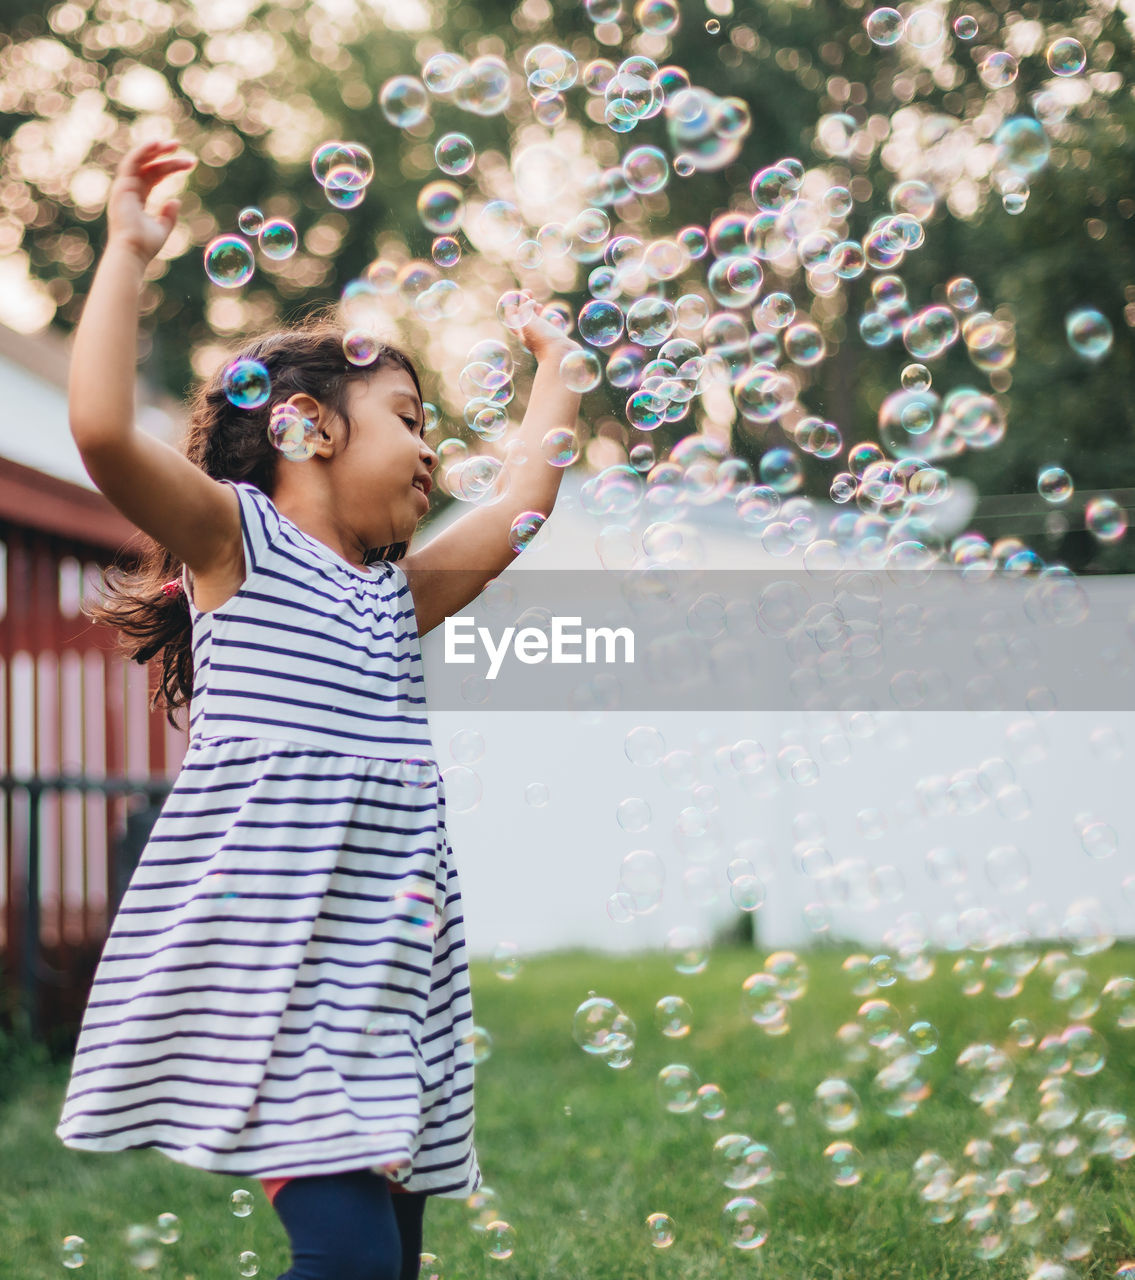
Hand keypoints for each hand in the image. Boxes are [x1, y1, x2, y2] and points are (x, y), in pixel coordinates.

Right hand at [106, 140, 194, 264]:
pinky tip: (156, 144)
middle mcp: (129, 189)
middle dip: (163, 154)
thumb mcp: (162, 228)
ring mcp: (124, 187)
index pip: (154, 175)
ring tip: (173, 143)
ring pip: (139, 161)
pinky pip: (131, 163)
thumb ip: (169, 214)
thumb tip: (176, 200)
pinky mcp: (122, 187)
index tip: (190, 162)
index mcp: (137, 197)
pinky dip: (142, 151)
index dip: (170, 166)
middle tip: (180, 145)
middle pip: (148, 166)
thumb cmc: (145, 245)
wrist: (132, 252)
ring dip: (154, 149)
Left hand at [502, 289, 577, 363]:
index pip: (512, 318)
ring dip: (537, 313)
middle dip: (525, 304)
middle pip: (525, 318)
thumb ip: (525, 310)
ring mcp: (545, 337)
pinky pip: (553, 329)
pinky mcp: (557, 339)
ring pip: (539, 323)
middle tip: (529, 292)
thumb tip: (529, 302)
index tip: (516, 294)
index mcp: (522, 332)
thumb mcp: (528, 323)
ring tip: (539, 305)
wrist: (561, 357)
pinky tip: (553, 317)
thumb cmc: (543, 341)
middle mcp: (532, 335)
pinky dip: (552, 321)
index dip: (512, 305)